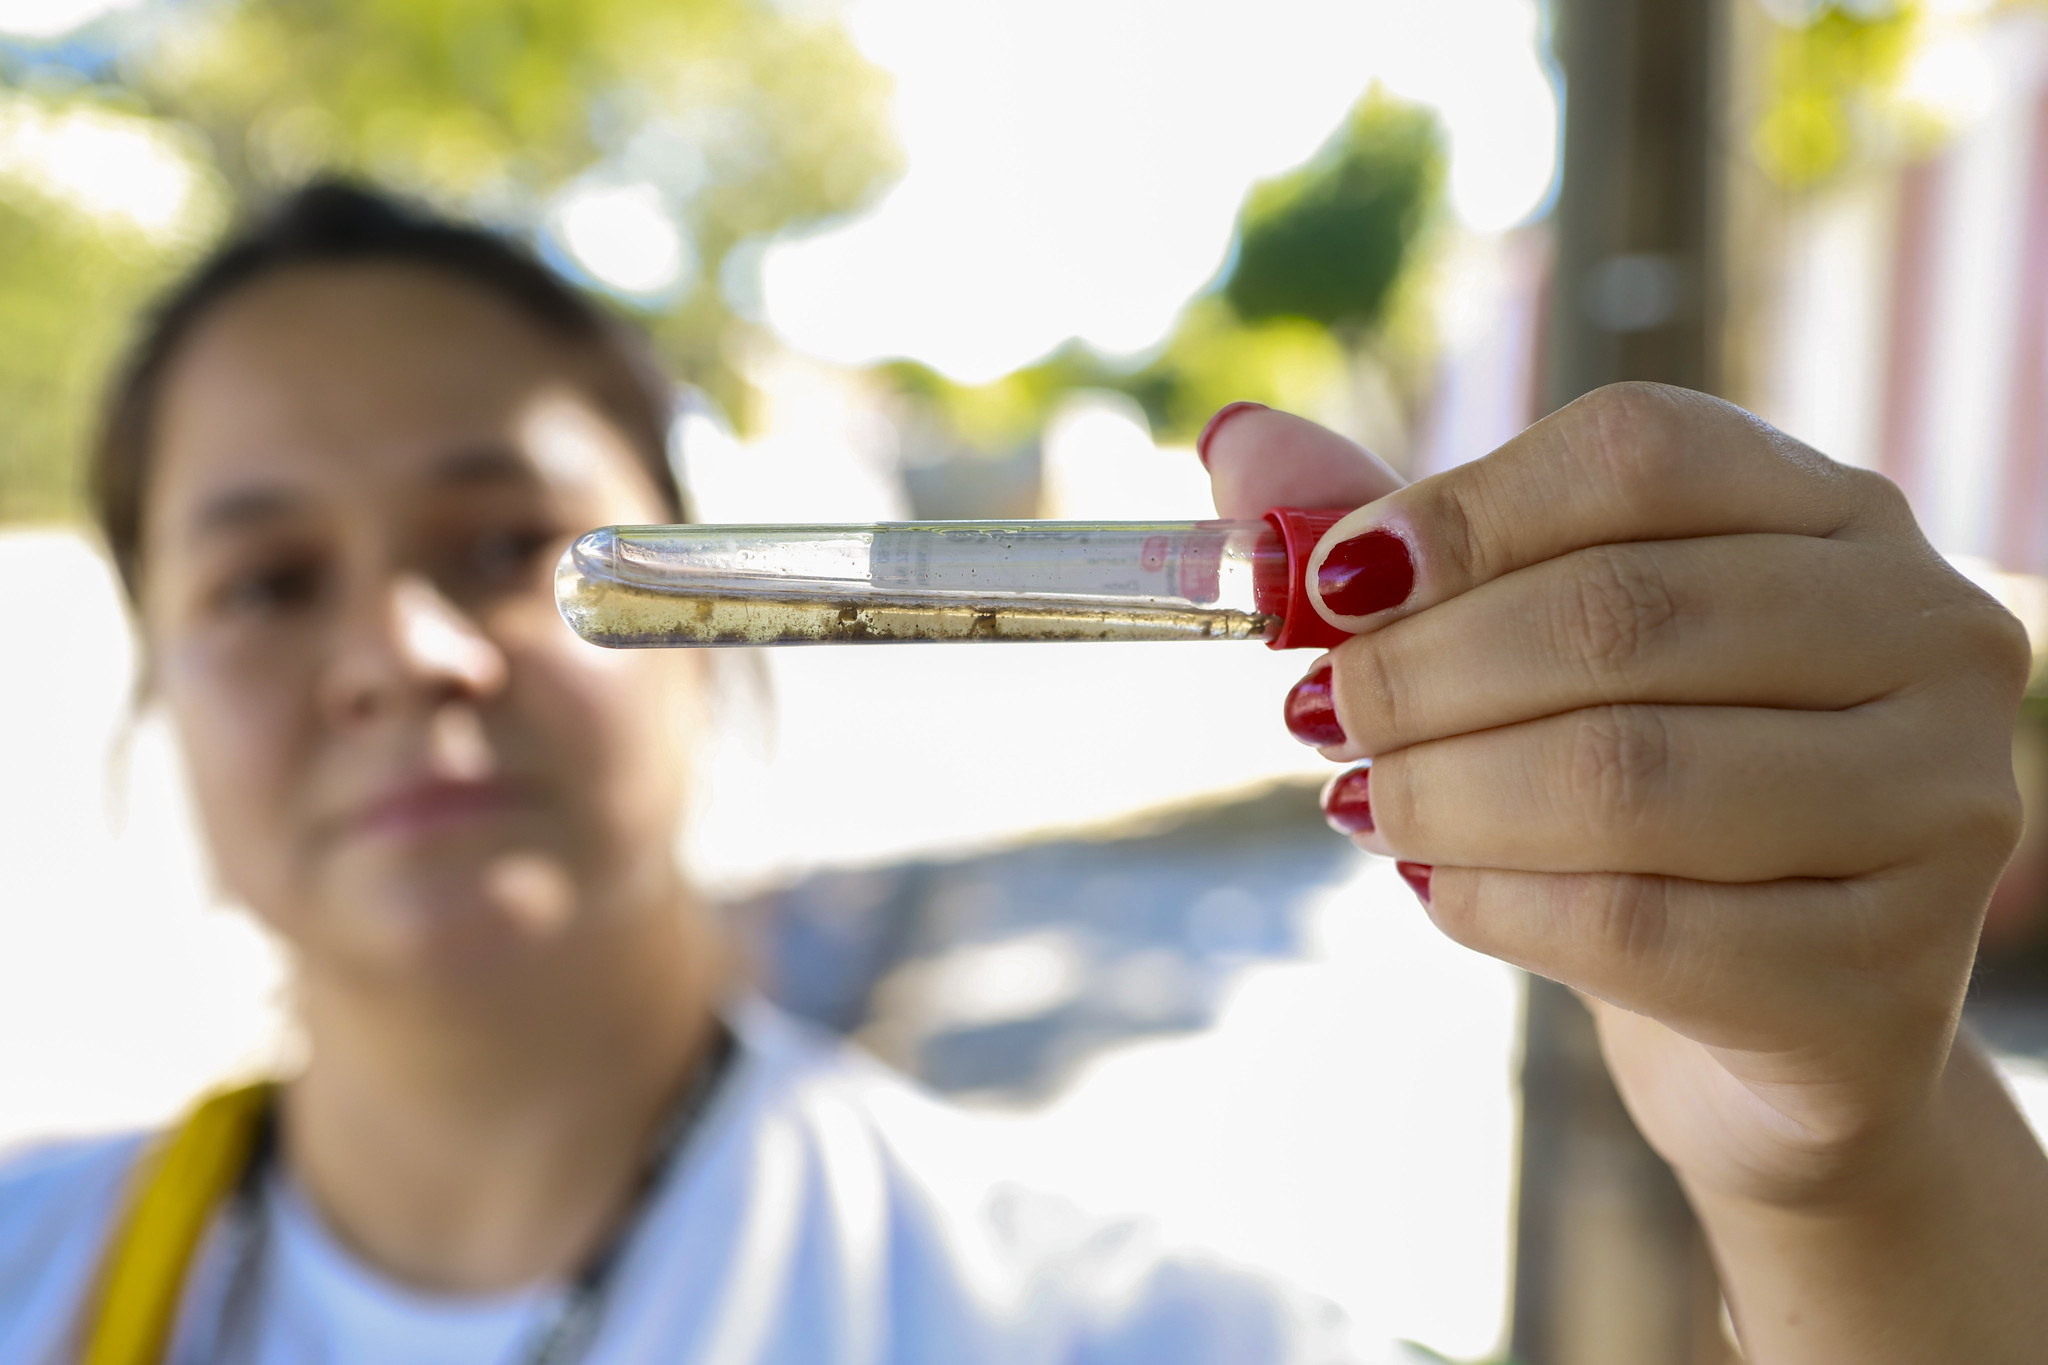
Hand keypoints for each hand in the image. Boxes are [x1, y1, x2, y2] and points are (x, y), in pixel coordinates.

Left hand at [1203, 383, 2031, 1212]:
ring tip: (1360, 802)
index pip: (1640, 452)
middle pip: (1617, 613)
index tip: (1329, 589)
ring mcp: (1933, 808)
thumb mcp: (1540, 647)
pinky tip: (1433, 888)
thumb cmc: (1647, 790)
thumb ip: (1406, 544)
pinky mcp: (1879, 979)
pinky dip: (1490, 901)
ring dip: (1438, 790)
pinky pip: (1633, 926)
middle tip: (1316, 713)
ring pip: (1622, 773)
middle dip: (1419, 669)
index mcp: (1838, 515)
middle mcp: (1926, 635)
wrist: (1773, 1011)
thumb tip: (1233, 442)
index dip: (1456, 514)